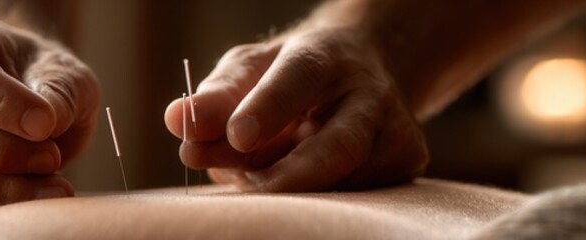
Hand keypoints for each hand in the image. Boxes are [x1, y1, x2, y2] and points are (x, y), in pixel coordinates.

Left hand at [164, 27, 426, 191]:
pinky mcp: (407, 164)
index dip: (269, 107)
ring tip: (259, 176)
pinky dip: (316, 196)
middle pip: (339, 145)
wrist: (360, 77)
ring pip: (341, 181)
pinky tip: (300, 180)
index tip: (237, 135)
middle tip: (248, 190)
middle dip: (291, 175)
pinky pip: (354, 197)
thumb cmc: (287, 77)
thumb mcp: (248, 74)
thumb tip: (178, 121)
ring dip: (291, 187)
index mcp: (325, 56)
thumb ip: (215, 99)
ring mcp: (396, 133)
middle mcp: (370, 93)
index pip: (299, 77)